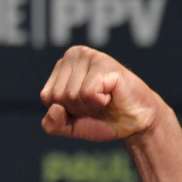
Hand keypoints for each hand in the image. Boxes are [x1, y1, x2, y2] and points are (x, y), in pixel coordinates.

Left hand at [39, 46, 164, 141]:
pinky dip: (98, 102)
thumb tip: (54, 109)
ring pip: (71, 95)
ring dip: (89, 106)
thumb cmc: (102, 119)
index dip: (65, 110)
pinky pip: (87, 93)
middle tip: (96, 103)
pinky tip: (110, 95)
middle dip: (77, 109)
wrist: (134, 123)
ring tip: (104, 98)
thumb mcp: (69, 126)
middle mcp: (74, 54)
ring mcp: (90, 56)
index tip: (83, 105)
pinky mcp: (105, 63)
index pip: (47, 97)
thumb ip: (52, 124)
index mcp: (62, 65)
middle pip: (58, 96)